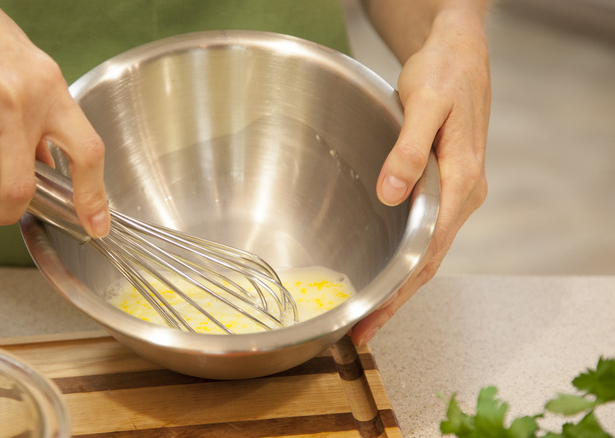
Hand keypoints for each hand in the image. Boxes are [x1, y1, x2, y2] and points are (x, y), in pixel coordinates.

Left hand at [350, 8, 490, 345]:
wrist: (458, 56)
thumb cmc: (443, 75)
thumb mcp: (425, 104)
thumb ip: (407, 149)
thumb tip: (391, 194)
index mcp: (462, 181)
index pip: (428, 251)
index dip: (398, 289)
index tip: (372, 316)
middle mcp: (462, 196)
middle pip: (427, 262)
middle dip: (394, 300)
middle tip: (361, 332)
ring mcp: (454, 195)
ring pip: (424, 252)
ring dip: (397, 285)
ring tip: (367, 314)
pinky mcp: (441, 188)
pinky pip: (422, 234)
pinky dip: (402, 259)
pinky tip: (384, 271)